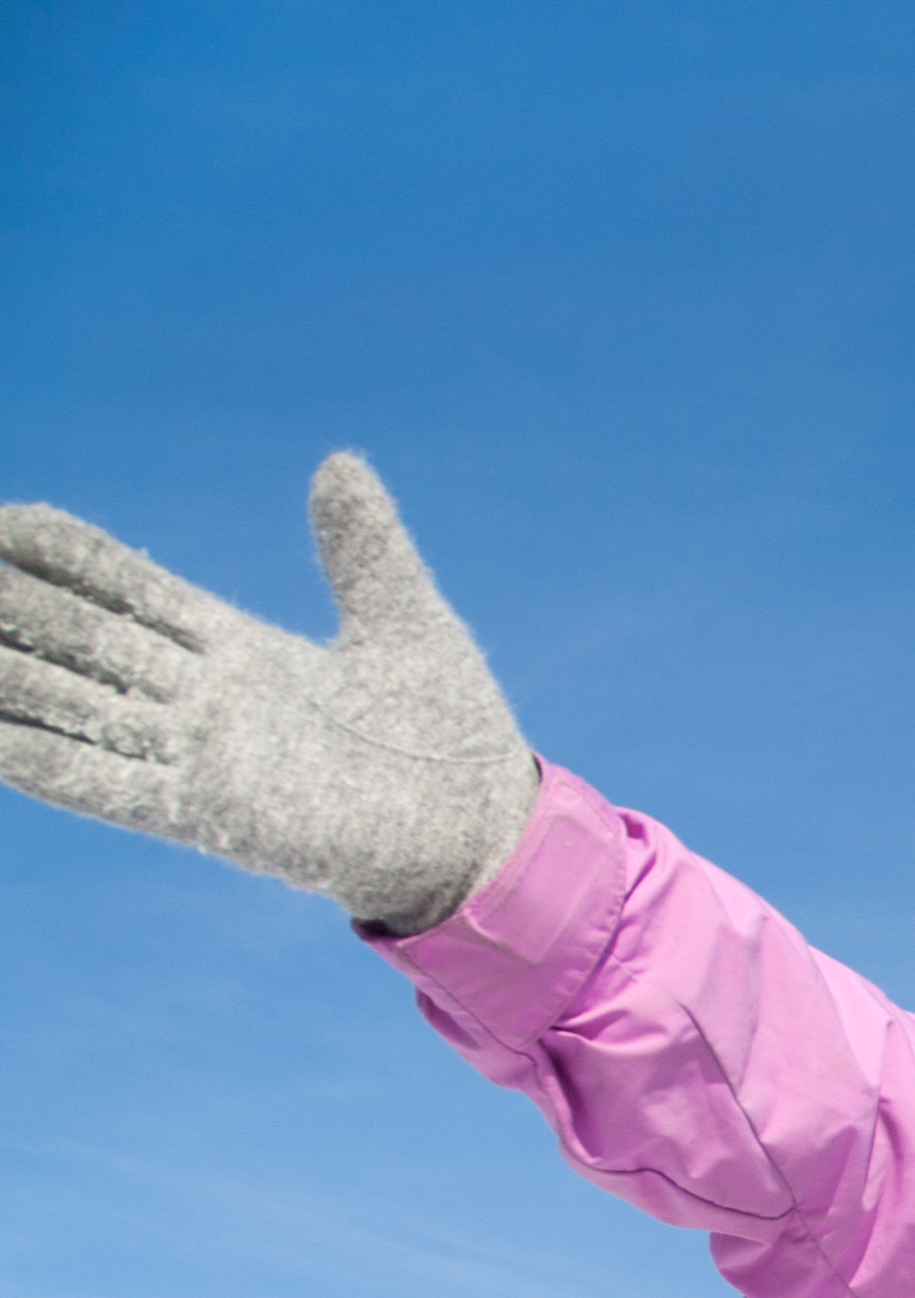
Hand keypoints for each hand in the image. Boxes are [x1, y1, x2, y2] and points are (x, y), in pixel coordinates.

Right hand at [0, 454, 536, 931]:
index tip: (1, 520)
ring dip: (7, 674)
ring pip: (70, 701)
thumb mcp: (407, 622)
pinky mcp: (210, 813)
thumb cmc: (453, 738)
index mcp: (237, 648)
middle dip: (9, 603)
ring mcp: (200, 755)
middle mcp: (202, 698)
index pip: (125, 587)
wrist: (484, 834)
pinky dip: (37, 758)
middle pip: (79, 636)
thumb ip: (363, 548)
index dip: (61, 554)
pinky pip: (102, 784)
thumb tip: (340, 463)